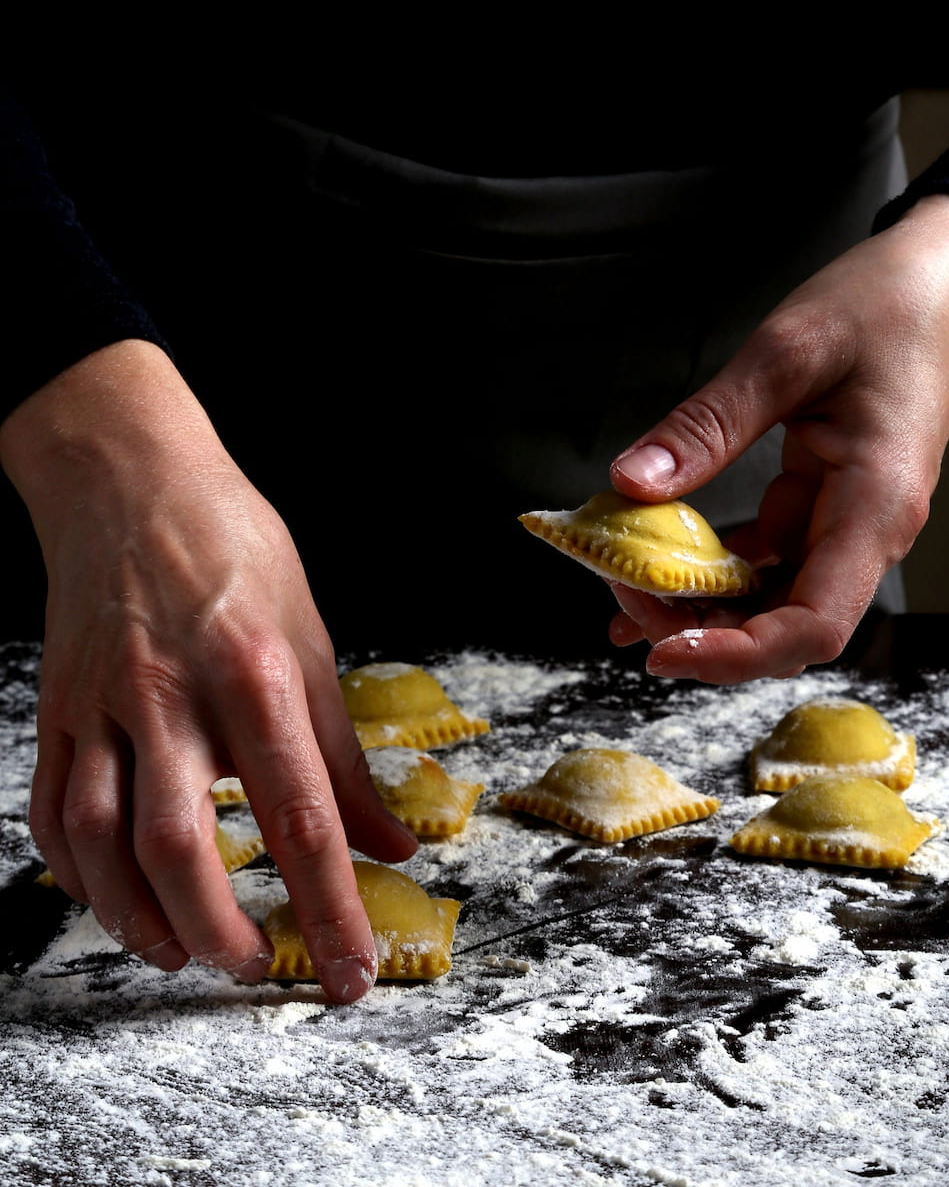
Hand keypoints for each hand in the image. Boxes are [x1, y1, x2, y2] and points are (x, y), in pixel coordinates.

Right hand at [0, 340, 416, 1000]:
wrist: (130, 480)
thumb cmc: (231, 546)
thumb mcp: (309, 636)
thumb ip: (344, 751)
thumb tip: (392, 841)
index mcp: (254, 673)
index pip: (300, 814)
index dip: (329, 907)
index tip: (349, 973)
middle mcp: (171, 695)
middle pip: (181, 845)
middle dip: (219, 930)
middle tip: (254, 970)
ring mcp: (103, 704)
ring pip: (101, 842)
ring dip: (138, 918)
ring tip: (181, 953)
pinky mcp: (58, 709)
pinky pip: (53, 812)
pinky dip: (79, 873)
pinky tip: (113, 898)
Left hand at [606, 196, 948, 683]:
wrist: (944, 276)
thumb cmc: (886, 305)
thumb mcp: (786, 352)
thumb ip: (710, 423)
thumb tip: (632, 482)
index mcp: (877, 503)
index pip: (814, 623)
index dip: (737, 654)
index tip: (663, 650)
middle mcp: (869, 528)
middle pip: (786, 624)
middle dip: (701, 627)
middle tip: (619, 588)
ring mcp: (849, 518)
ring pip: (772, 596)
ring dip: (701, 601)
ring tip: (623, 581)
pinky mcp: (827, 498)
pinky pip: (767, 554)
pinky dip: (713, 563)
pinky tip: (656, 558)